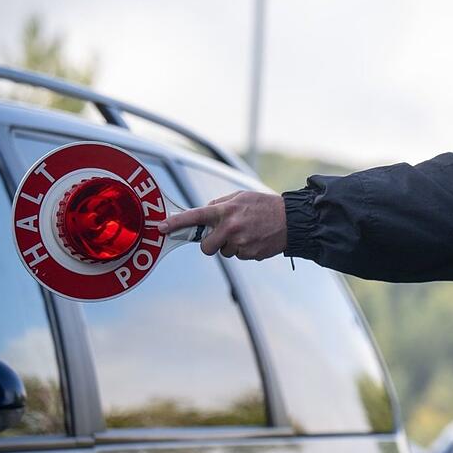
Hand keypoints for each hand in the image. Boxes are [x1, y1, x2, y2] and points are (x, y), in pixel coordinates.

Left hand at [158, 191, 287, 260]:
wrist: (292, 220)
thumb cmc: (265, 205)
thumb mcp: (241, 197)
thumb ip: (220, 204)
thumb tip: (202, 214)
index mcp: (226, 210)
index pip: (195, 216)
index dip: (176, 223)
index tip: (160, 227)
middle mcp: (231, 228)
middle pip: (207, 247)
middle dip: (212, 244)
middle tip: (225, 235)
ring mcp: (240, 243)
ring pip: (224, 252)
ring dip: (232, 246)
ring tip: (248, 233)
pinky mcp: (250, 254)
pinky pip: (239, 256)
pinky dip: (244, 250)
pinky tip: (256, 239)